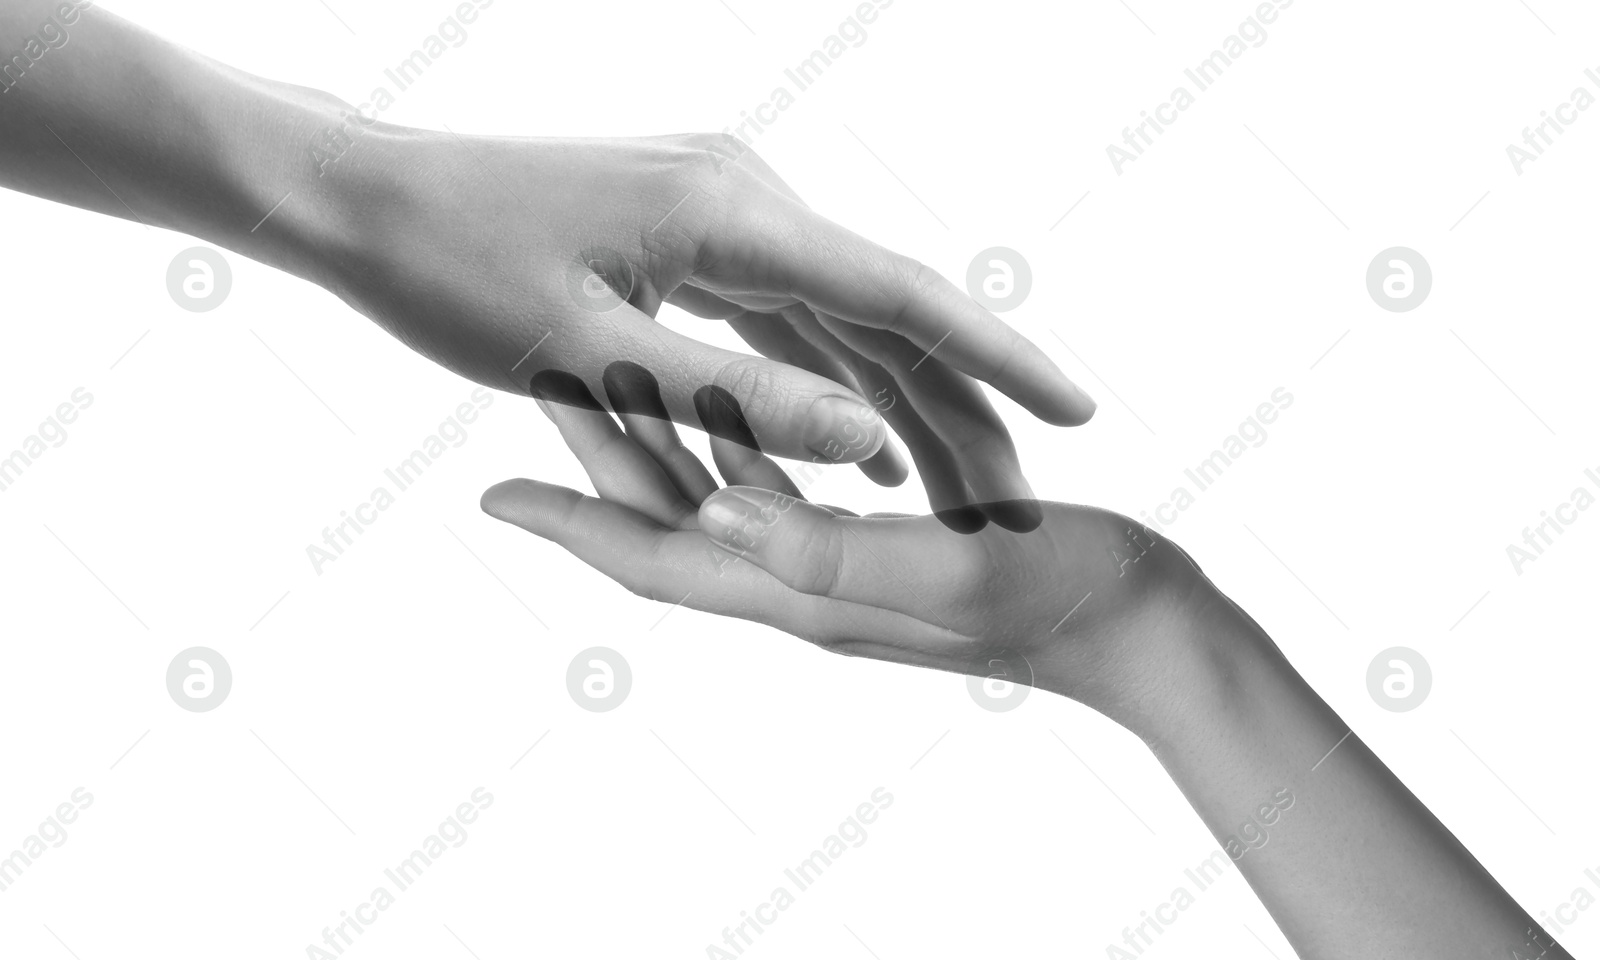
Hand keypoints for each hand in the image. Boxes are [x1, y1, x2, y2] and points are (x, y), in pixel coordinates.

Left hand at [322, 127, 1094, 523]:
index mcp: (731, 216)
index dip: (996, 357)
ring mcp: (720, 207)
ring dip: (896, 395)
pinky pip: (784, 308)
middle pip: (886, 309)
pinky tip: (855, 428)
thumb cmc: (453, 272)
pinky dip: (822, 372)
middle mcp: (744, 196)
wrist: (367, 197)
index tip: (1075, 410)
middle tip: (1021, 493)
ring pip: (840, 314)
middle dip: (958, 402)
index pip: (899, 294)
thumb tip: (866, 439)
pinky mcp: (692, 228)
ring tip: (961, 481)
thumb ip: (734, 399)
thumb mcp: (588, 353)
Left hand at [479, 377, 1208, 737]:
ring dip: (678, 442)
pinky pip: (804, 486)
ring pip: (738, 491)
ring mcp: (854, 554)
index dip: (575, 527)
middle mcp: (814, 575)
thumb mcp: (951, 574)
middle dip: (611, 461)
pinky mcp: (897, 530)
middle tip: (537, 393)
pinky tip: (767, 402)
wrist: (1153, 634)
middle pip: (682, 518)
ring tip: (623, 377)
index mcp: (809, 585)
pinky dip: (766, 445)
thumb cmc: (1072, 603)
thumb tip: (712, 509)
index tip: (489, 500)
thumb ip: (830, 546)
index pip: (663, 557)